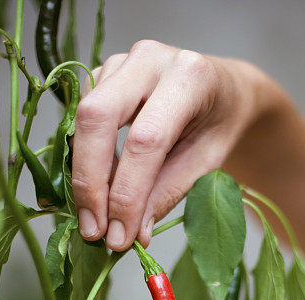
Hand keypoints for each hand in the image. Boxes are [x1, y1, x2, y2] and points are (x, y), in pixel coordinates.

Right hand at [72, 40, 270, 249]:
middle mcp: (149, 58)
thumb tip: (132, 235)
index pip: (146, 140)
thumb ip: (168, 194)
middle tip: (94, 230)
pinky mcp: (102, 74)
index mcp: (189, 76)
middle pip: (98, 117)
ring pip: (82, 119)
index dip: (127, 194)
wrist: (224, 91)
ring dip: (84, 176)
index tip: (118, 237)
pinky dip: (85, 161)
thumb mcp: (207, 165)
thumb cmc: (220, 126)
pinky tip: (100, 189)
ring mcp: (121, 61)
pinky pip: (80, 122)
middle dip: (90, 181)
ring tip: (97, 219)